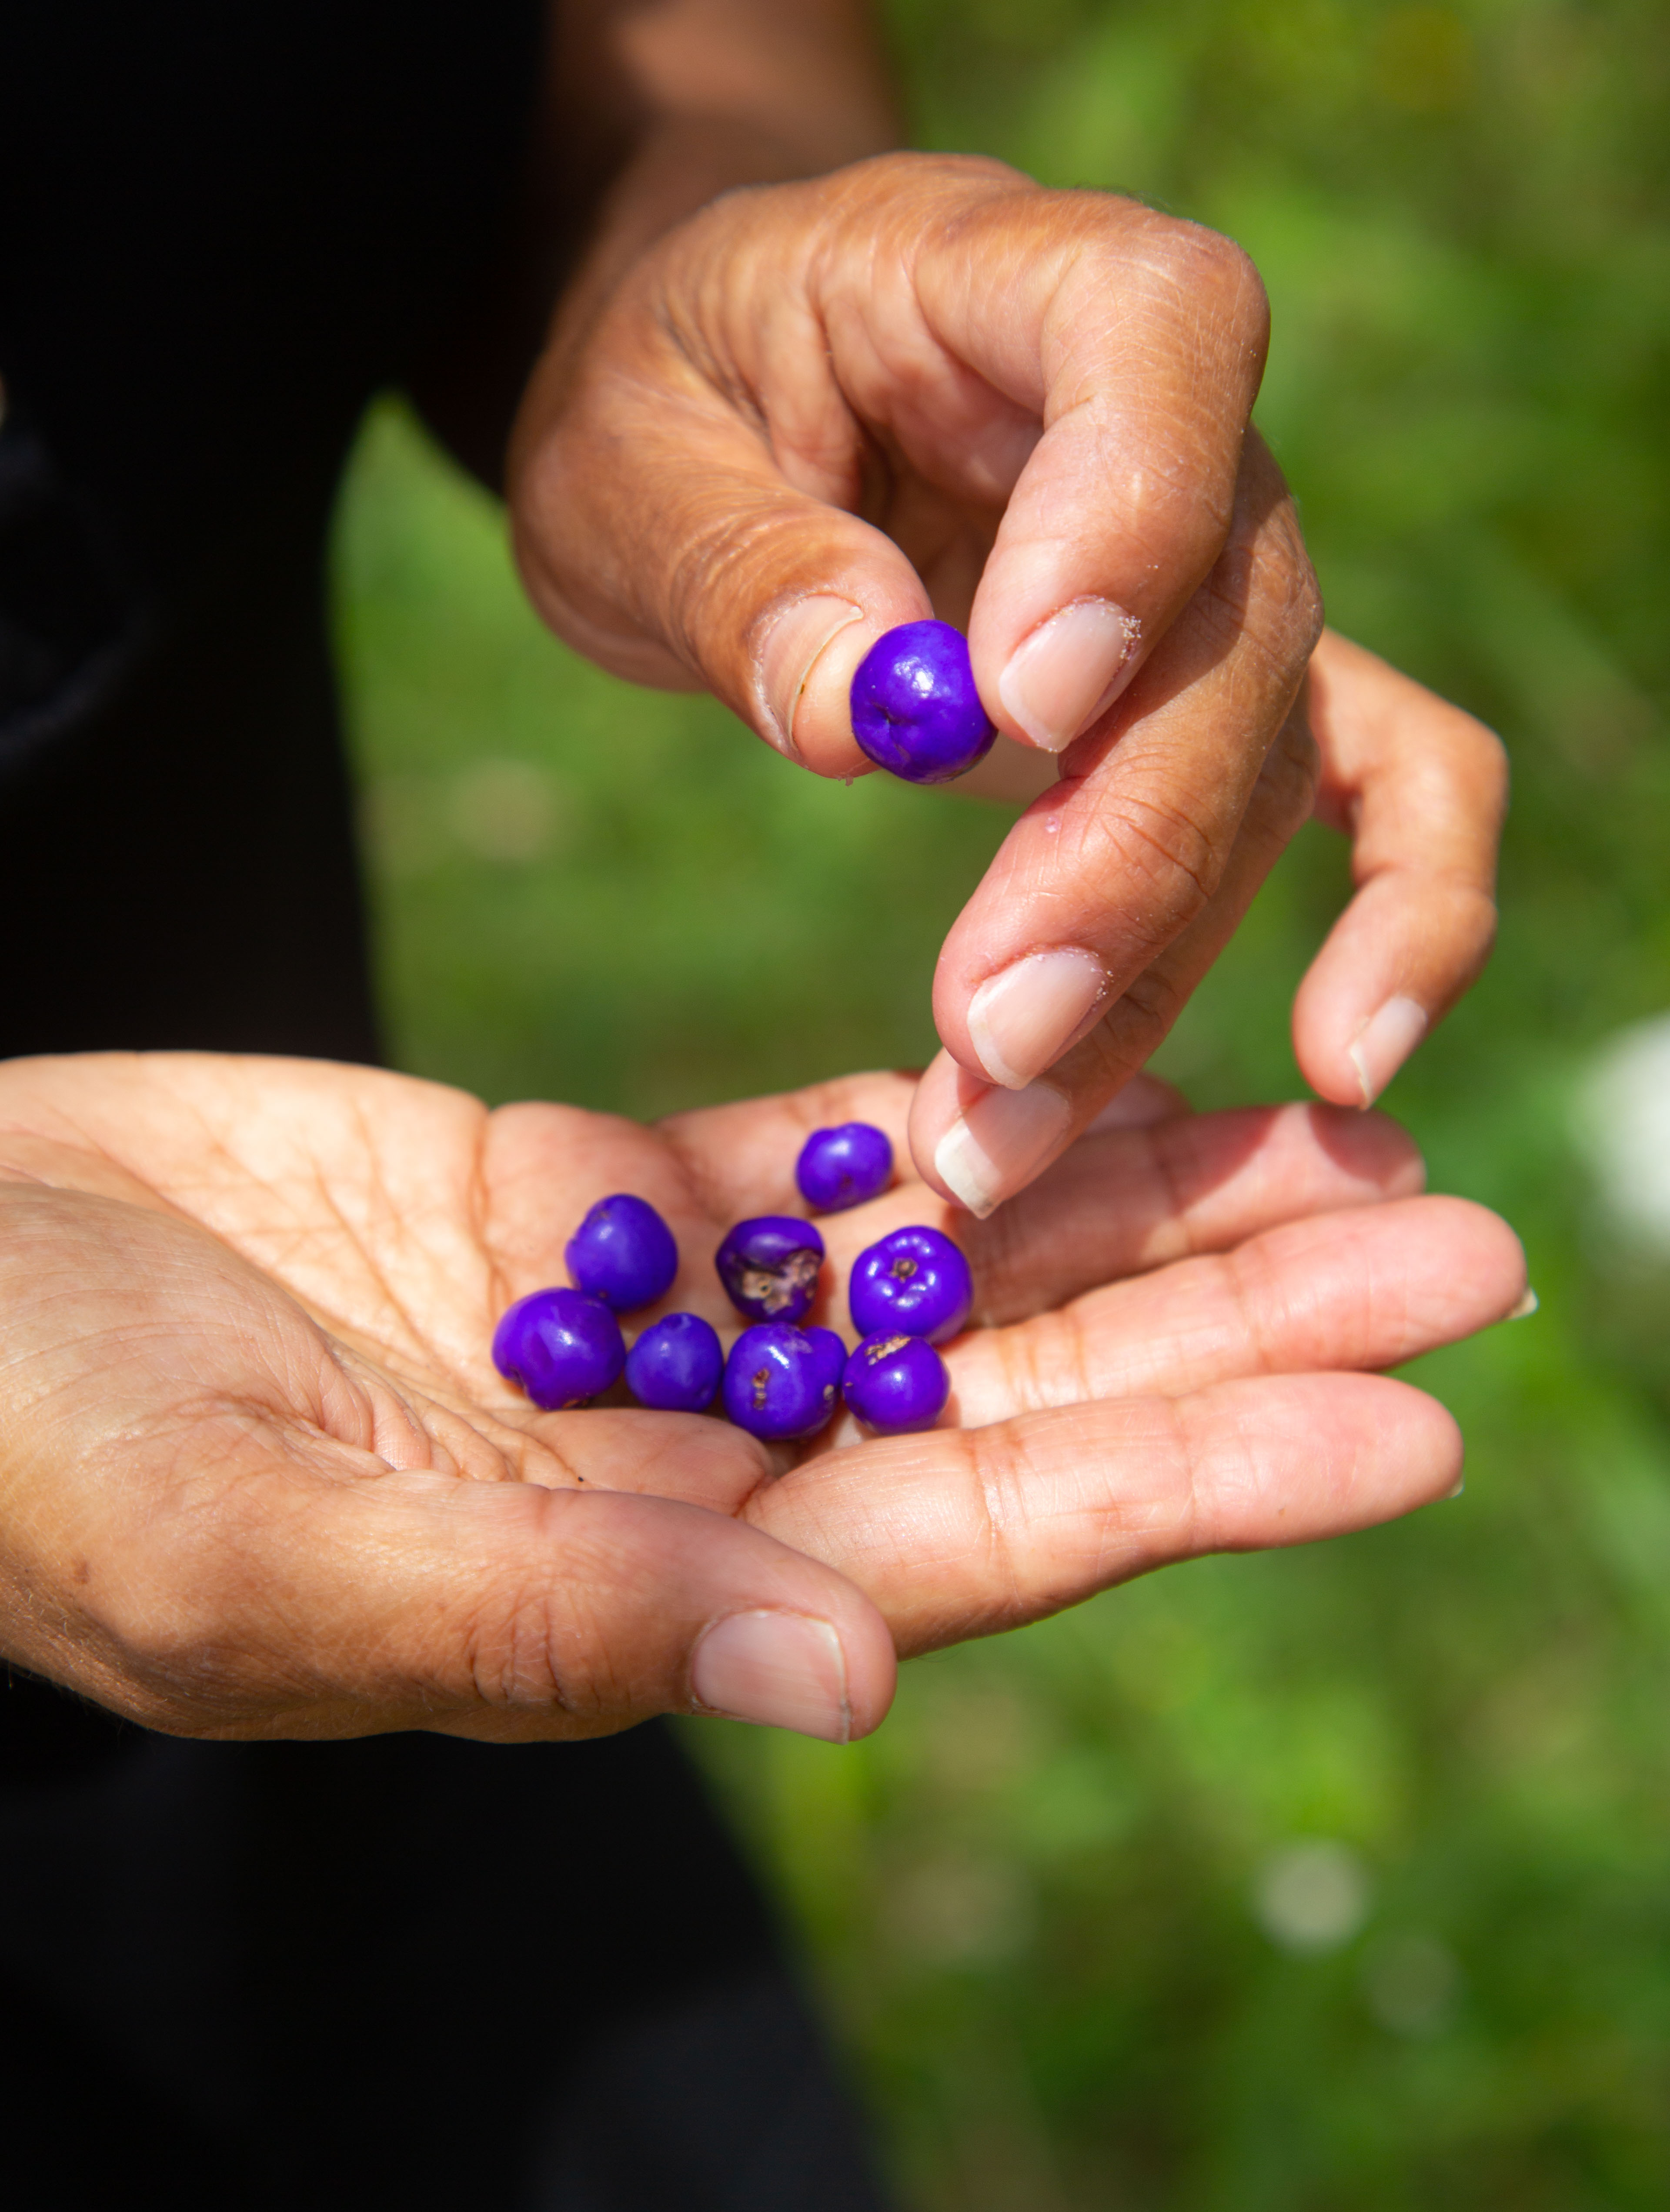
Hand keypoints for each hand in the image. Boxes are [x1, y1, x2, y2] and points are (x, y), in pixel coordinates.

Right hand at [0, 1054, 1522, 1744]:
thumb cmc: (17, 1449)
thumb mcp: (245, 1552)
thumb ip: (539, 1624)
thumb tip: (847, 1688)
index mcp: (615, 1600)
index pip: (961, 1545)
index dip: (1188, 1484)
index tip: (1405, 1424)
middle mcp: (666, 1484)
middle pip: (1009, 1404)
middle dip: (1235, 1334)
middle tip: (1463, 1253)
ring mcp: (629, 1338)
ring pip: (940, 1269)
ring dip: (1142, 1210)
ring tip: (1352, 1145)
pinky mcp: (568, 1202)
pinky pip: (808, 1156)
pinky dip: (955, 1118)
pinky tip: (1115, 1063)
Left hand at [510, 155, 1505, 1212]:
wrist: (723, 410)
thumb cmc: (667, 402)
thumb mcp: (626, 463)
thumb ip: (737, 567)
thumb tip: (874, 713)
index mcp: (1020, 278)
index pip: (1154, 348)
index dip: (1121, 529)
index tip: (1023, 709)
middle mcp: (1178, 419)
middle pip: (1226, 630)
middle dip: (1117, 856)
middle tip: (989, 1037)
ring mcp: (1223, 570)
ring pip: (1267, 765)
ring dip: (1154, 965)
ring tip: (1002, 1135)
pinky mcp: (1223, 693)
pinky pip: (1377, 785)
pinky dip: (1401, 913)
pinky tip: (1341, 1060)